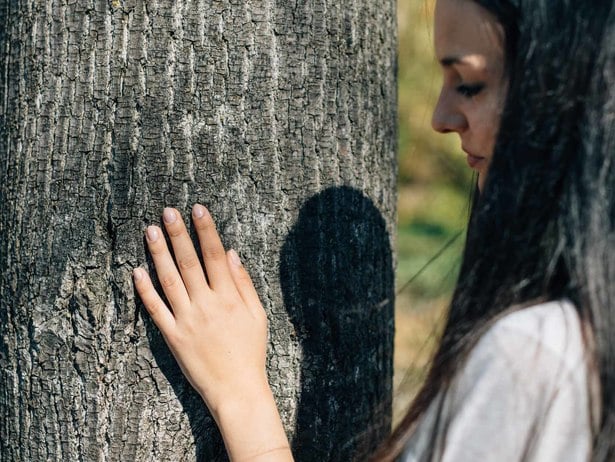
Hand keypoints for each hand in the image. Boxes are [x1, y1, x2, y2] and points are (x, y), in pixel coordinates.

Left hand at [134, 205, 292, 460]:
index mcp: (228, 297)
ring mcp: (187, 320)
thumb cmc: (251, 351)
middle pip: (189, 262)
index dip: (206, 230)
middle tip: (168, 211)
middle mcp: (206, 304)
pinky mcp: (172, 336)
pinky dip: (145, 290)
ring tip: (150, 230)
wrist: (237, 388)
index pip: (215, 255)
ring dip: (159, 253)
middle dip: (178, 234)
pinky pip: (155, 309)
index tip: (197, 209)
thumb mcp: (257, 315)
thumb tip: (232, 254)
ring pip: (169, 280)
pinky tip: (137, 271)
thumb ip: (244, 284)